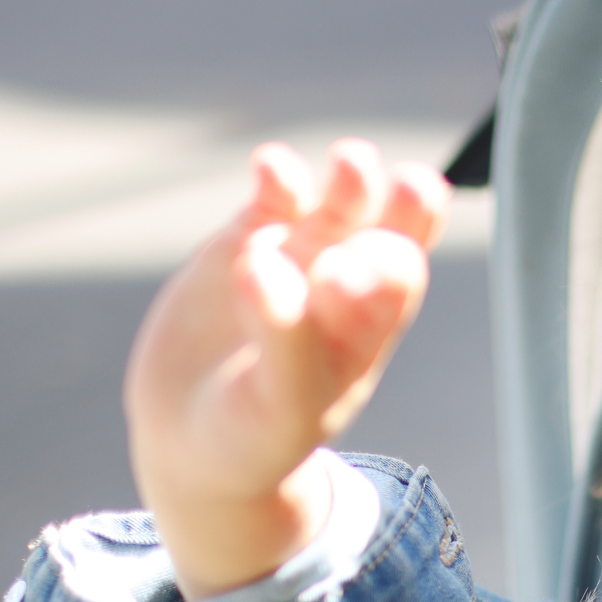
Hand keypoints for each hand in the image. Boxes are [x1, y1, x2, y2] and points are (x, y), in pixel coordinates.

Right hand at [125, 140, 452, 599]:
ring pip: (341, 201)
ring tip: (351, 163)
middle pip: (393, 226)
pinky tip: (272, 168)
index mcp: (370, 328)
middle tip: (409, 186)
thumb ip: (284, 340)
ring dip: (353, 179)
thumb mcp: (278, 405)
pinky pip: (274, 195)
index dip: (388, 264)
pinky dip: (278, 176)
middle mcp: (345, 284)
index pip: (398, 278)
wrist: (192, 437)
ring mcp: (299, 256)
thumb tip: (269, 261)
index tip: (343, 277)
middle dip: (406, 203)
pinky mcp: (247, 239)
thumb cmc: (254, 434)